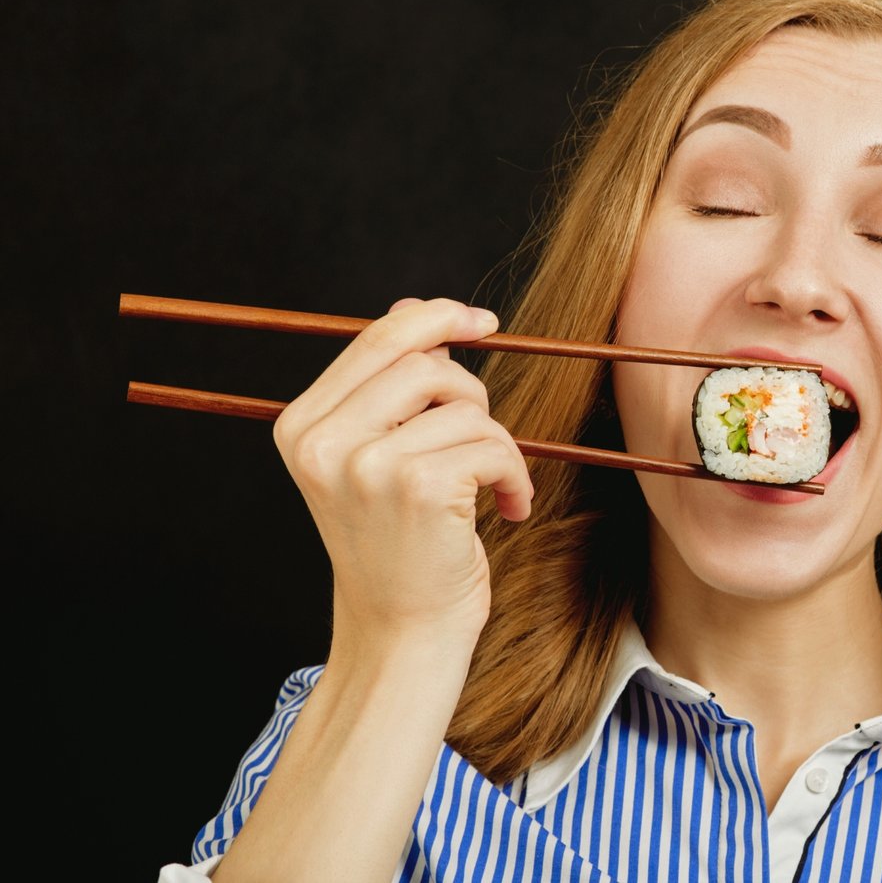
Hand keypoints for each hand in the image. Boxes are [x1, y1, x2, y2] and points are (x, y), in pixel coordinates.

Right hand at [272, 297, 532, 650]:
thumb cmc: (399, 547)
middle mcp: (323, 442)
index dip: (437, 318)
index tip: (483, 323)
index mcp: (302, 427)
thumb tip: (421, 311)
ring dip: (497, 444)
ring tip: (494, 485)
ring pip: (466, 406)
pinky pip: (494, 444)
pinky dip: (517, 475)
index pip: (377, 339)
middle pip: (425, 362)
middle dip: (472, 392)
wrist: (400, 633)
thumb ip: (388, 390)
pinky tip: (509, 508)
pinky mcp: (418, 489)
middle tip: (483, 439)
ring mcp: (367, 465)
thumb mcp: (374, 462)